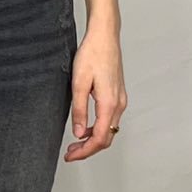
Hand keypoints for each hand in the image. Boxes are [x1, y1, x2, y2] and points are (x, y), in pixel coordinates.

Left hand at [65, 20, 126, 161]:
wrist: (105, 36)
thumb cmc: (92, 54)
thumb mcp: (78, 82)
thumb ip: (79, 109)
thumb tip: (79, 133)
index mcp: (109, 103)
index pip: (100, 138)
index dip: (85, 151)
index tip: (70, 156)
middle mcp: (119, 104)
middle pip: (107, 138)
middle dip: (88, 149)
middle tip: (70, 153)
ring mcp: (120, 100)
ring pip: (109, 129)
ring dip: (93, 139)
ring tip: (75, 142)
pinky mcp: (118, 95)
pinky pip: (110, 119)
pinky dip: (98, 128)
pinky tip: (85, 127)